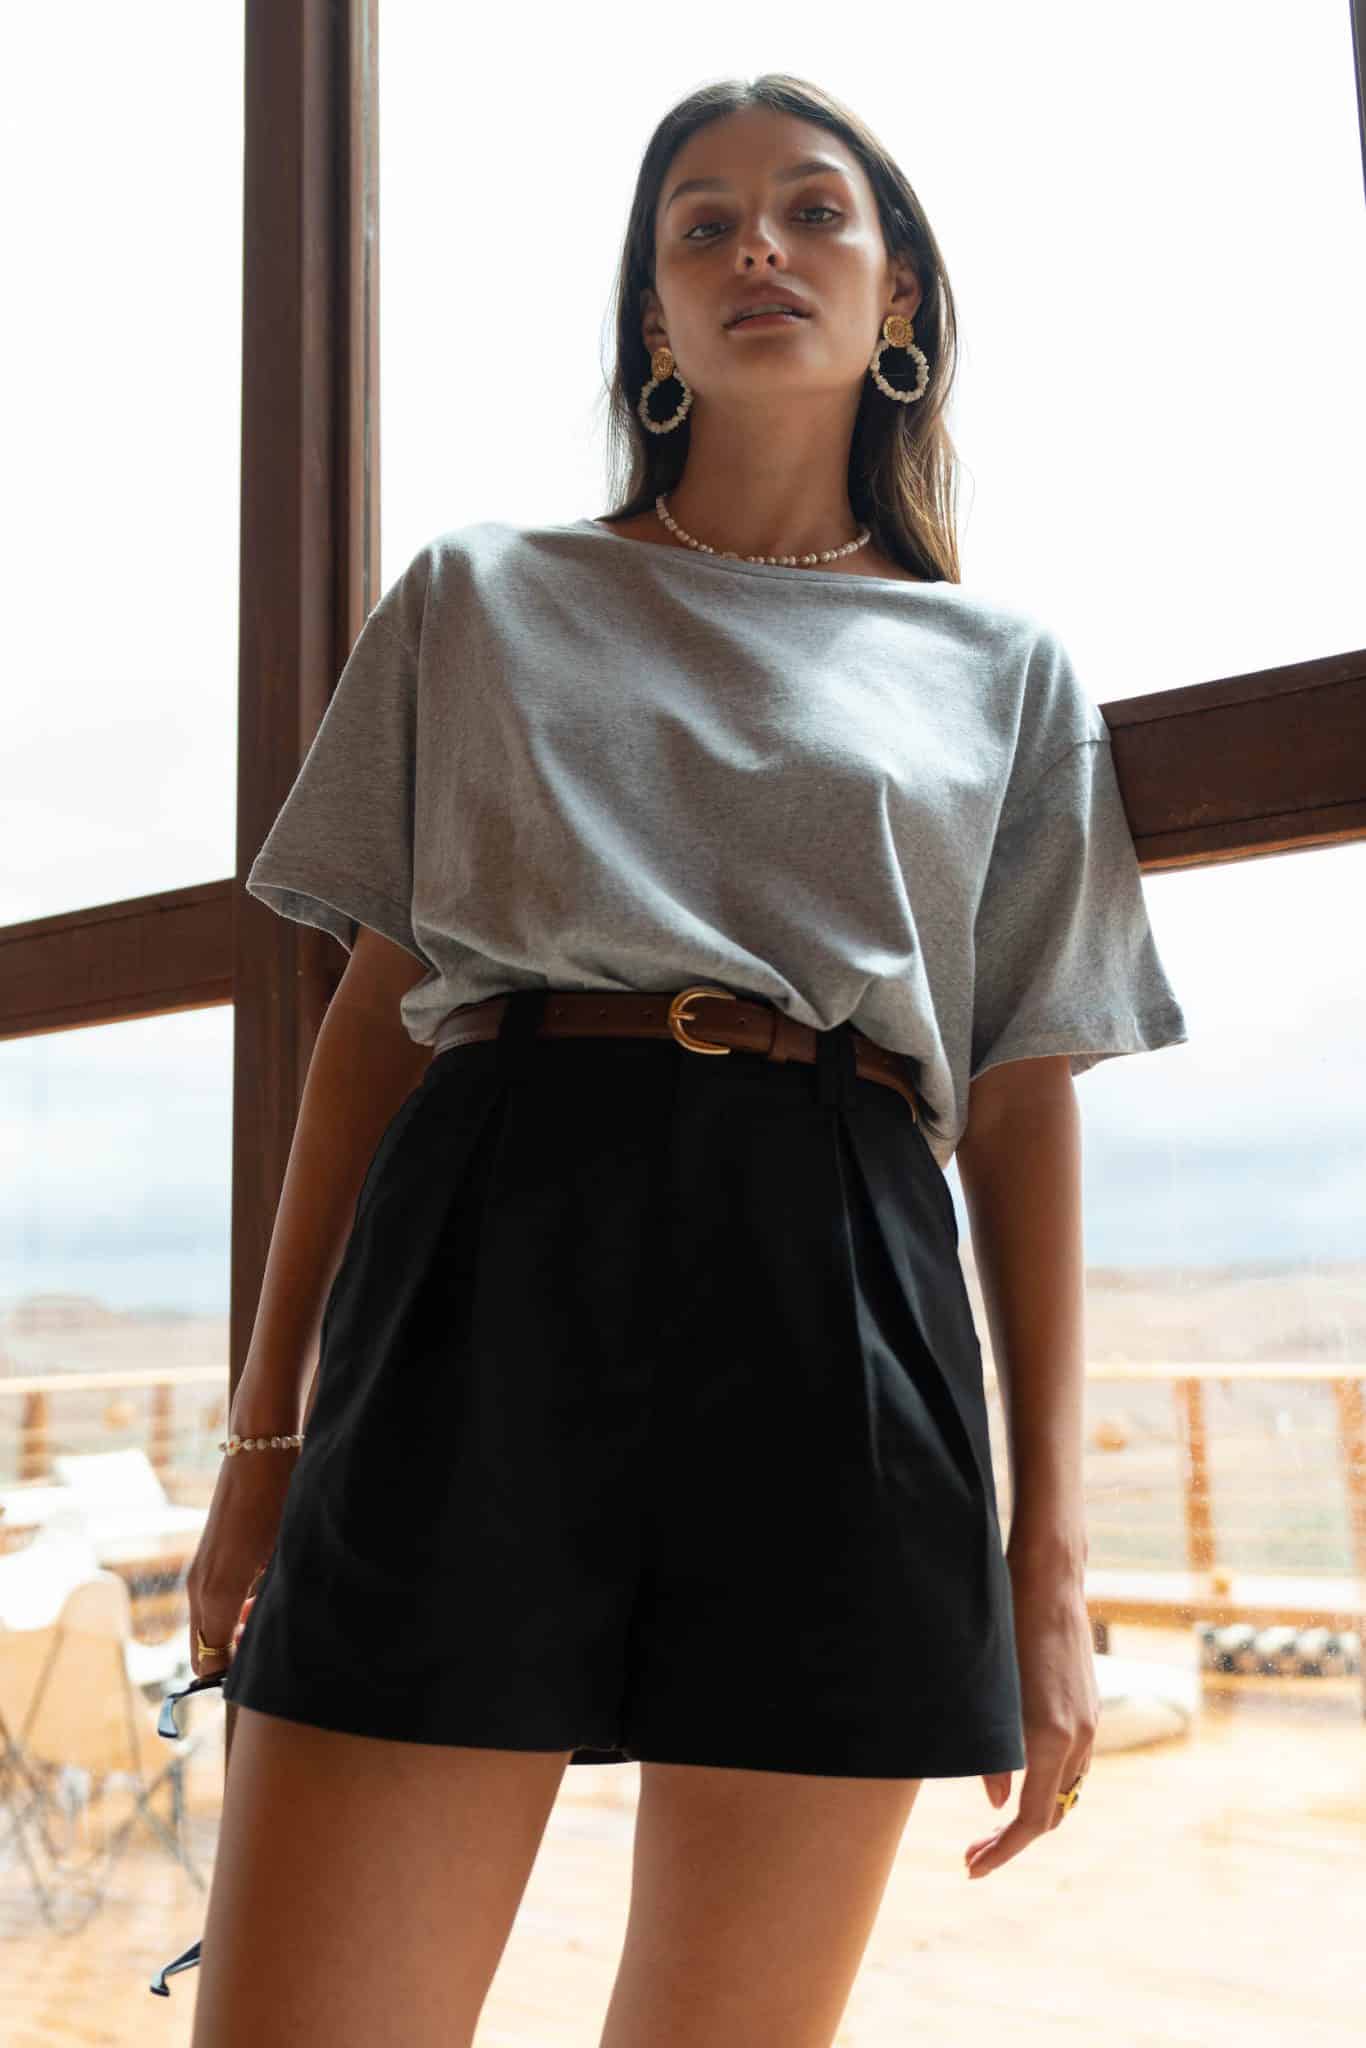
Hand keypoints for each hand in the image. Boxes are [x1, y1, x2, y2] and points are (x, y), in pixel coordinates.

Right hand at [185, 1437, 299, 1678]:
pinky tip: (266, 1596)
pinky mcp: (208, 1557)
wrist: (259, 1448)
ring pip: (208, 1625)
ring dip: (234, 1633)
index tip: (260, 1680)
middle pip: (204, 1648)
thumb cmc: (278, 1499)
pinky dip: (232, 1611)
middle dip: (233, 1658)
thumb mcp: (284, 1555)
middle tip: (270, 1648)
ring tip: (273, 1619)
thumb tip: (274, 1640)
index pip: (209, 1661)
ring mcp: (200, 1571)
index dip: (233, 1678)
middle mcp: (199, 1586)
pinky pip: (212, 1602)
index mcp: (216, 1593)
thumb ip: (273, 1603)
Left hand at [965, 1560, 1098, 1879]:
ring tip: (991, 1828)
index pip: (1032, 1820)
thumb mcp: (992, 1691)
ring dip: (1031, 1815)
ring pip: (1065, 1792)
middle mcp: (1079, 1740)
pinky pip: (1073, 1766)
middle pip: (1052, 1814)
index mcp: (1052, 1739)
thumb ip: (993, 1751)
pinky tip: (1021, 1782)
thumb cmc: (1008, 1626)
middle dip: (1012, 1841)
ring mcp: (1090, 1724)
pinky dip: (1048, 1787)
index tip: (973, 1867)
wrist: (1050, 1582)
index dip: (1003, 1851)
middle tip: (971, 1854)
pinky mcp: (1089, 1709)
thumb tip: (996, 1803)